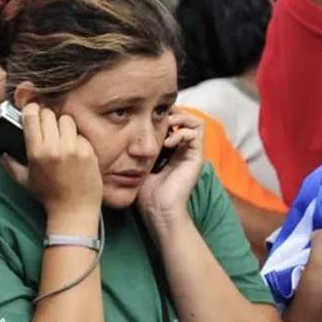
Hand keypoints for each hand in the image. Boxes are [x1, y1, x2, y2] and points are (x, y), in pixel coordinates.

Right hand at [1, 104, 100, 217]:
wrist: (74, 211)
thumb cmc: (48, 197)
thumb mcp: (24, 182)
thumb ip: (10, 165)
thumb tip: (0, 153)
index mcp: (36, 152)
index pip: (32, 116)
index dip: (31, 111)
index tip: (32, 113)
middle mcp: (54, 148)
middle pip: (49, 114)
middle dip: (47, 118)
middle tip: (47, 127)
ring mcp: (73, 149)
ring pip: (67, 120)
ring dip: (63, 126)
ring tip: (62, 137)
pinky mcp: (89, 152)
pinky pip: (80, 135)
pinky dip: (77, 139)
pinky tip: (75, 150)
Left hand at [137, 109, 204, 223]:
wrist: (158, 208)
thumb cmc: (145, 190)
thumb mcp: (138, 163)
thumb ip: (138, 149)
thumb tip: (124, 133)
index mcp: (171, 150)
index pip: (174, 122)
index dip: (163, 115)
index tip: (147, 116)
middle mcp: (184, 149)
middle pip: (186, 118)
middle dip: (173, 113)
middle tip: (158, 117)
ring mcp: (191, 152)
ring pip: (195, 122)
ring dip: (181, 119)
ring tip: (167, 125)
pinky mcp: (196, 157)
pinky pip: (196, 133)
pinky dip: (182, 132)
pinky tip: (167, 143)